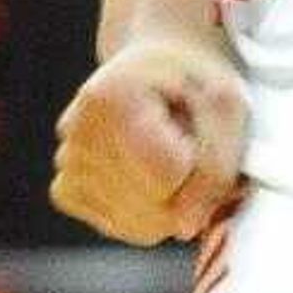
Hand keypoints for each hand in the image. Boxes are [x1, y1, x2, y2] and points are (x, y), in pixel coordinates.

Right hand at [53, 29, 247, 244]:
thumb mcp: (228, 105)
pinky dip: (150, 211)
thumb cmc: (197, 79)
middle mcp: (74, 133)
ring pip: (137, 225)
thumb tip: (187, 229)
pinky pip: (121, 226)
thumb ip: (218, 166)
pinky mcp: (65, 191)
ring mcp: (64, 164)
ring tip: (172, 152)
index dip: (204, 165)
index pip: (170, 175)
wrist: (158, 63)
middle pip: (152, 207)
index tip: (204, 130)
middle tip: (193, 142)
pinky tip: (153, 172)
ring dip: (172, 200)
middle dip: (191, 188)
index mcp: (111, 97)